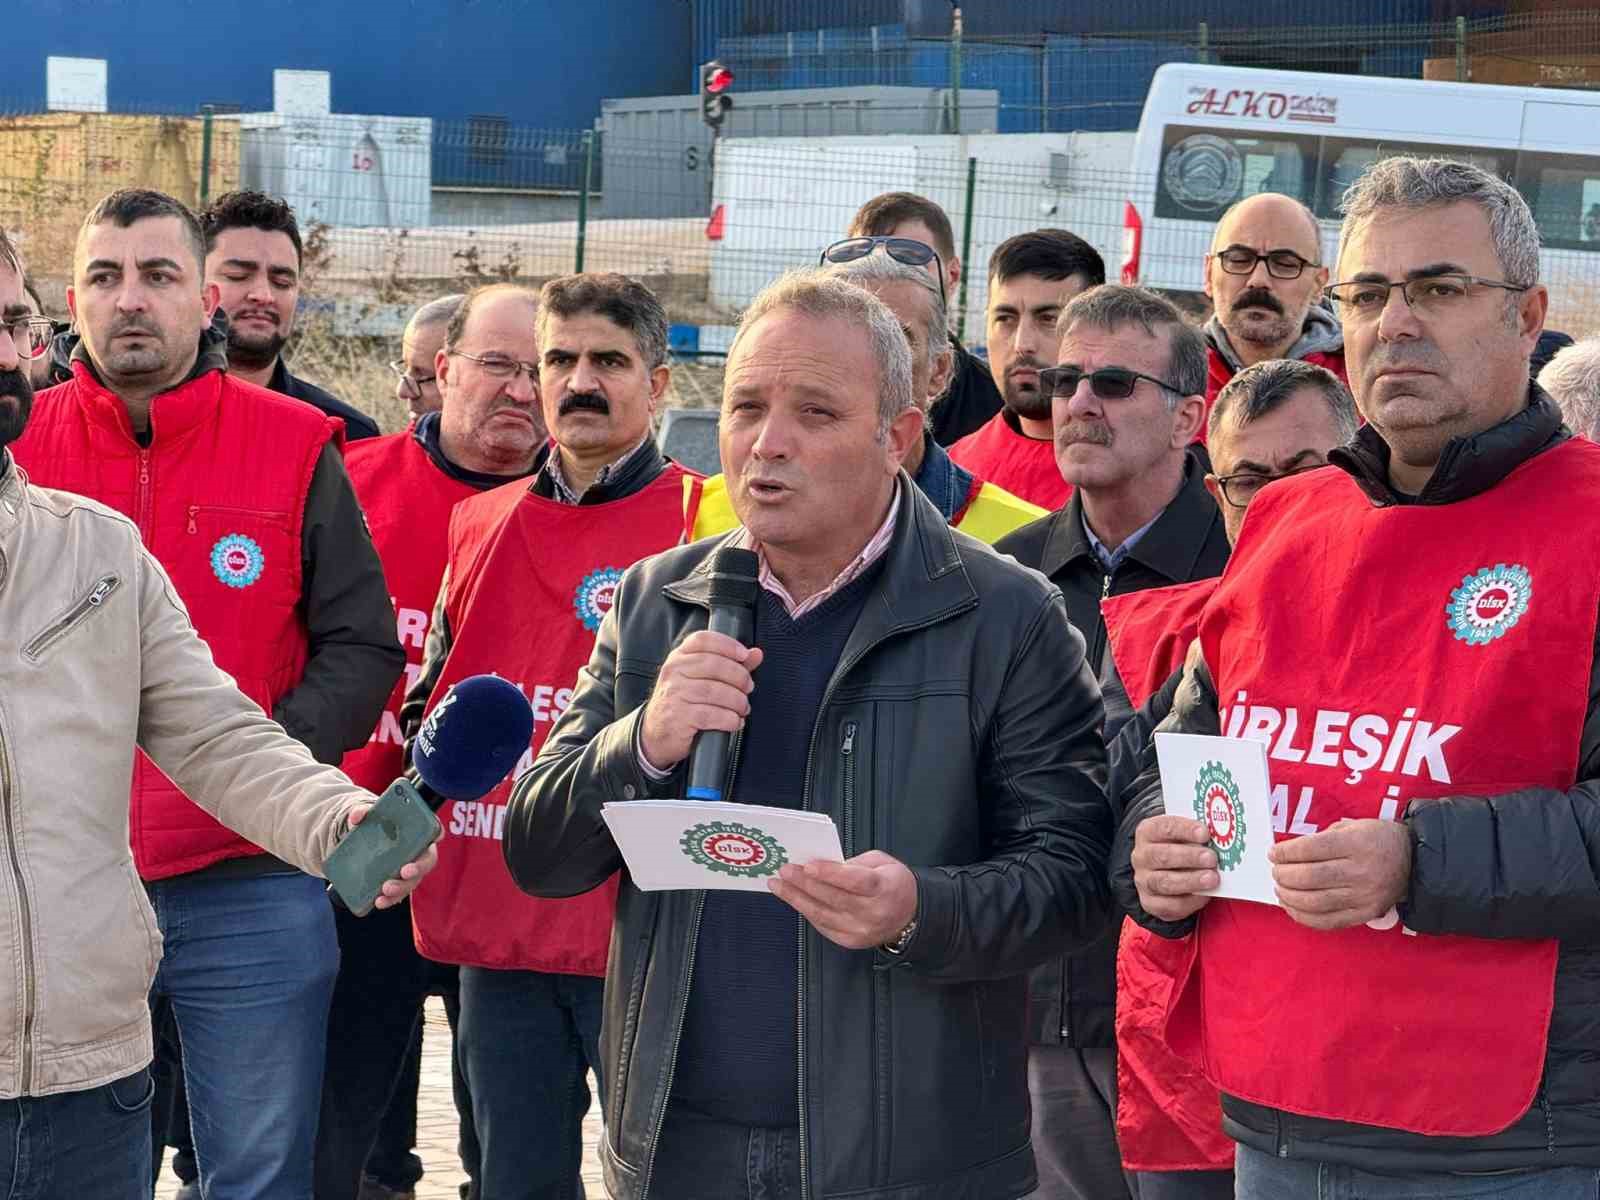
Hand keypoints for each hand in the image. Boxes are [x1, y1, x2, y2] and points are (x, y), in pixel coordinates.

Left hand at [346, 804, 439, 909]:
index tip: (434, 836)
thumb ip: (363, 812)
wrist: (362, 841)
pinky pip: (398, 894)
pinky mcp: (399, 883)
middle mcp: (419, 852)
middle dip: (417, 868)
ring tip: (385, 890)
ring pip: (413, 881)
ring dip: (401, 887)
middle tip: (404, 872)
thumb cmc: (374, 824)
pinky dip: (389, 899)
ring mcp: (410, 870)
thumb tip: (356, 817)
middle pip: (426, 861)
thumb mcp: (367, 816)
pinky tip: (378, 901)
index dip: (437, 832)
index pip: (434, 830)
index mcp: (418, 832)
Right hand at [639, 631, 763, 769]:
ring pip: (715, 691)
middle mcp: (673, 672)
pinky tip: (734, 721)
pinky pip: (711, 715)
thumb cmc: (682, 703)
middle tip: (748, 687)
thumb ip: (730, 664)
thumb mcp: (700, 679)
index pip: (703, 640)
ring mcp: (674, 694)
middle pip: (714, 665)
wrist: (656, 734)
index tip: (743, 655)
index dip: (727, 644)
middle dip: (739, 676)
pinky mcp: (678, 717)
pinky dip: (729, 719)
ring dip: (737, 700)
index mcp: (679, 657)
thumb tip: (756, 654)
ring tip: (742, 707)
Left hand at [768, 850, 917, 949]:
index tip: (807, 865)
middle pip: (833, 898)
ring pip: (822, 914)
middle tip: (784, 870)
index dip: (830, 874)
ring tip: (778, 885)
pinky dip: (806, 910)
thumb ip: (852, 863)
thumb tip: (820, 864)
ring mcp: (860, 931)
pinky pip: (822, 925)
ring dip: (796, 898)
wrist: (911, 916)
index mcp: (884, 888)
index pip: (854, 882)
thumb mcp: (881, 862)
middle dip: (804, 883)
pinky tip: (793, 898)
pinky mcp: (850, 941)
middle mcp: (873, 913)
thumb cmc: (893, 883)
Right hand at [1131, 815, 1217, 921]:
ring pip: (1164, 882)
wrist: (1168, 872)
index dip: (1184, 829)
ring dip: (1190, 880)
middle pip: (1162, 856)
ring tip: (1212, 878)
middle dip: (1189, 857)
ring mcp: (1144, 881)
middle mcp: (1141, 856)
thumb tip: (1220, 838)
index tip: (1205, 833)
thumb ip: (1197, 835)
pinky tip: (1205, 895)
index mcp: (1147, 832)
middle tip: (1211, 858)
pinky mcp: (1150, 903)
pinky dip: (1189, 901)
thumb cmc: (1182, 848)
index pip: (1163, 827)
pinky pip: (1169, 905)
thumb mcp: (1185, 836)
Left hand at [1270, 818, 1411, 929]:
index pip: (1311, 849)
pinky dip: (1303, 917)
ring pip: (1315, 902)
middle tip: (1275, 871)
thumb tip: (1288, 853)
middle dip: (1284, 875)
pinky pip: (1328, 921)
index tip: (1273, 853)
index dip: (1286, 852)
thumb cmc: (1376, 840)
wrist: (1415, 862)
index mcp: (1357, 844)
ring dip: (1289, 897)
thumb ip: (1323, 838)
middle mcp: (1361, 871)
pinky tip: (1291, 907)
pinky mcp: (1365, 915)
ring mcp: (1364, 896)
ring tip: (1279, 888)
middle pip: (1310, 877)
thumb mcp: (1352, 826)